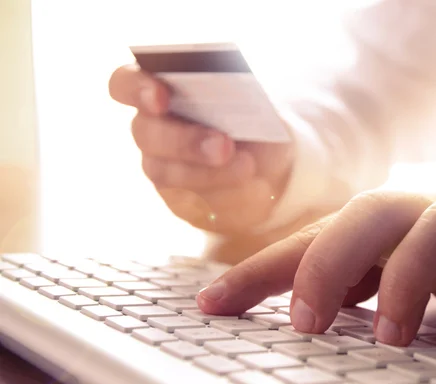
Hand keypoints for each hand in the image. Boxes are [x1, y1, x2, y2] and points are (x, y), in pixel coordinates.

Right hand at [108, 65, 293, 233]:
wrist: (269, 164)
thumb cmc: (253, 119)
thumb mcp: (256, 102)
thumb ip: (239, 95)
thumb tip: (240, 96)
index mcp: (159, 90)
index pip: (125, 85)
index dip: (137, 89)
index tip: (161, 97)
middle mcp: (152, 129)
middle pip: (147, 134)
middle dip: (186, 142)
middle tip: (224, 146)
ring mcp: (161, 168)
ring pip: (170, 175)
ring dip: (212, 174)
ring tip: (249, 168)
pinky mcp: (180, 201)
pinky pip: (196, 205)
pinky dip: (230, 196)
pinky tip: (258, 190)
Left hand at [197, 179, 435, 345]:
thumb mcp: (392, 269)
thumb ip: (349, 285)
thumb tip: (287, 321)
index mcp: (380, 226)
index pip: (310, 240)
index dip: (258, 270)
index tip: (211, 305)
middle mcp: (421, 214)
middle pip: (367, 215)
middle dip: (328, 264)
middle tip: (305, 321)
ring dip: (409, 280)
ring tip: (391, 335)